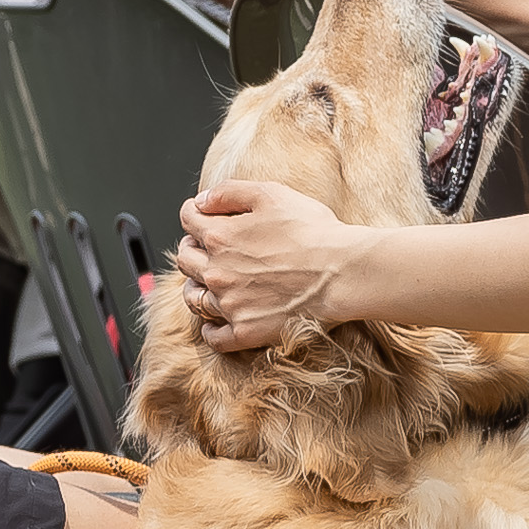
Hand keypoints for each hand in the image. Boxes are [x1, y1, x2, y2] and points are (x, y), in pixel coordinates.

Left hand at [175, 181, 365, 351]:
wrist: (343, 273)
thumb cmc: (315, 232)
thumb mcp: (272, 194)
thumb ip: (229, 192)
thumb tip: (201, 200)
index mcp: (220, 235)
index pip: (188, 220)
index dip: (194, 213)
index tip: (202, 216)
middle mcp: (217, 271)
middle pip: (185, 259)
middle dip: (192, 248)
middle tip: (206, 248)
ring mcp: (230, 304)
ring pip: (194, 298)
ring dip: (197, 287)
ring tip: (211, 283)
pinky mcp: (246, 331)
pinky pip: (214, 337)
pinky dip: (211, 329)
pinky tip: (219, 321)